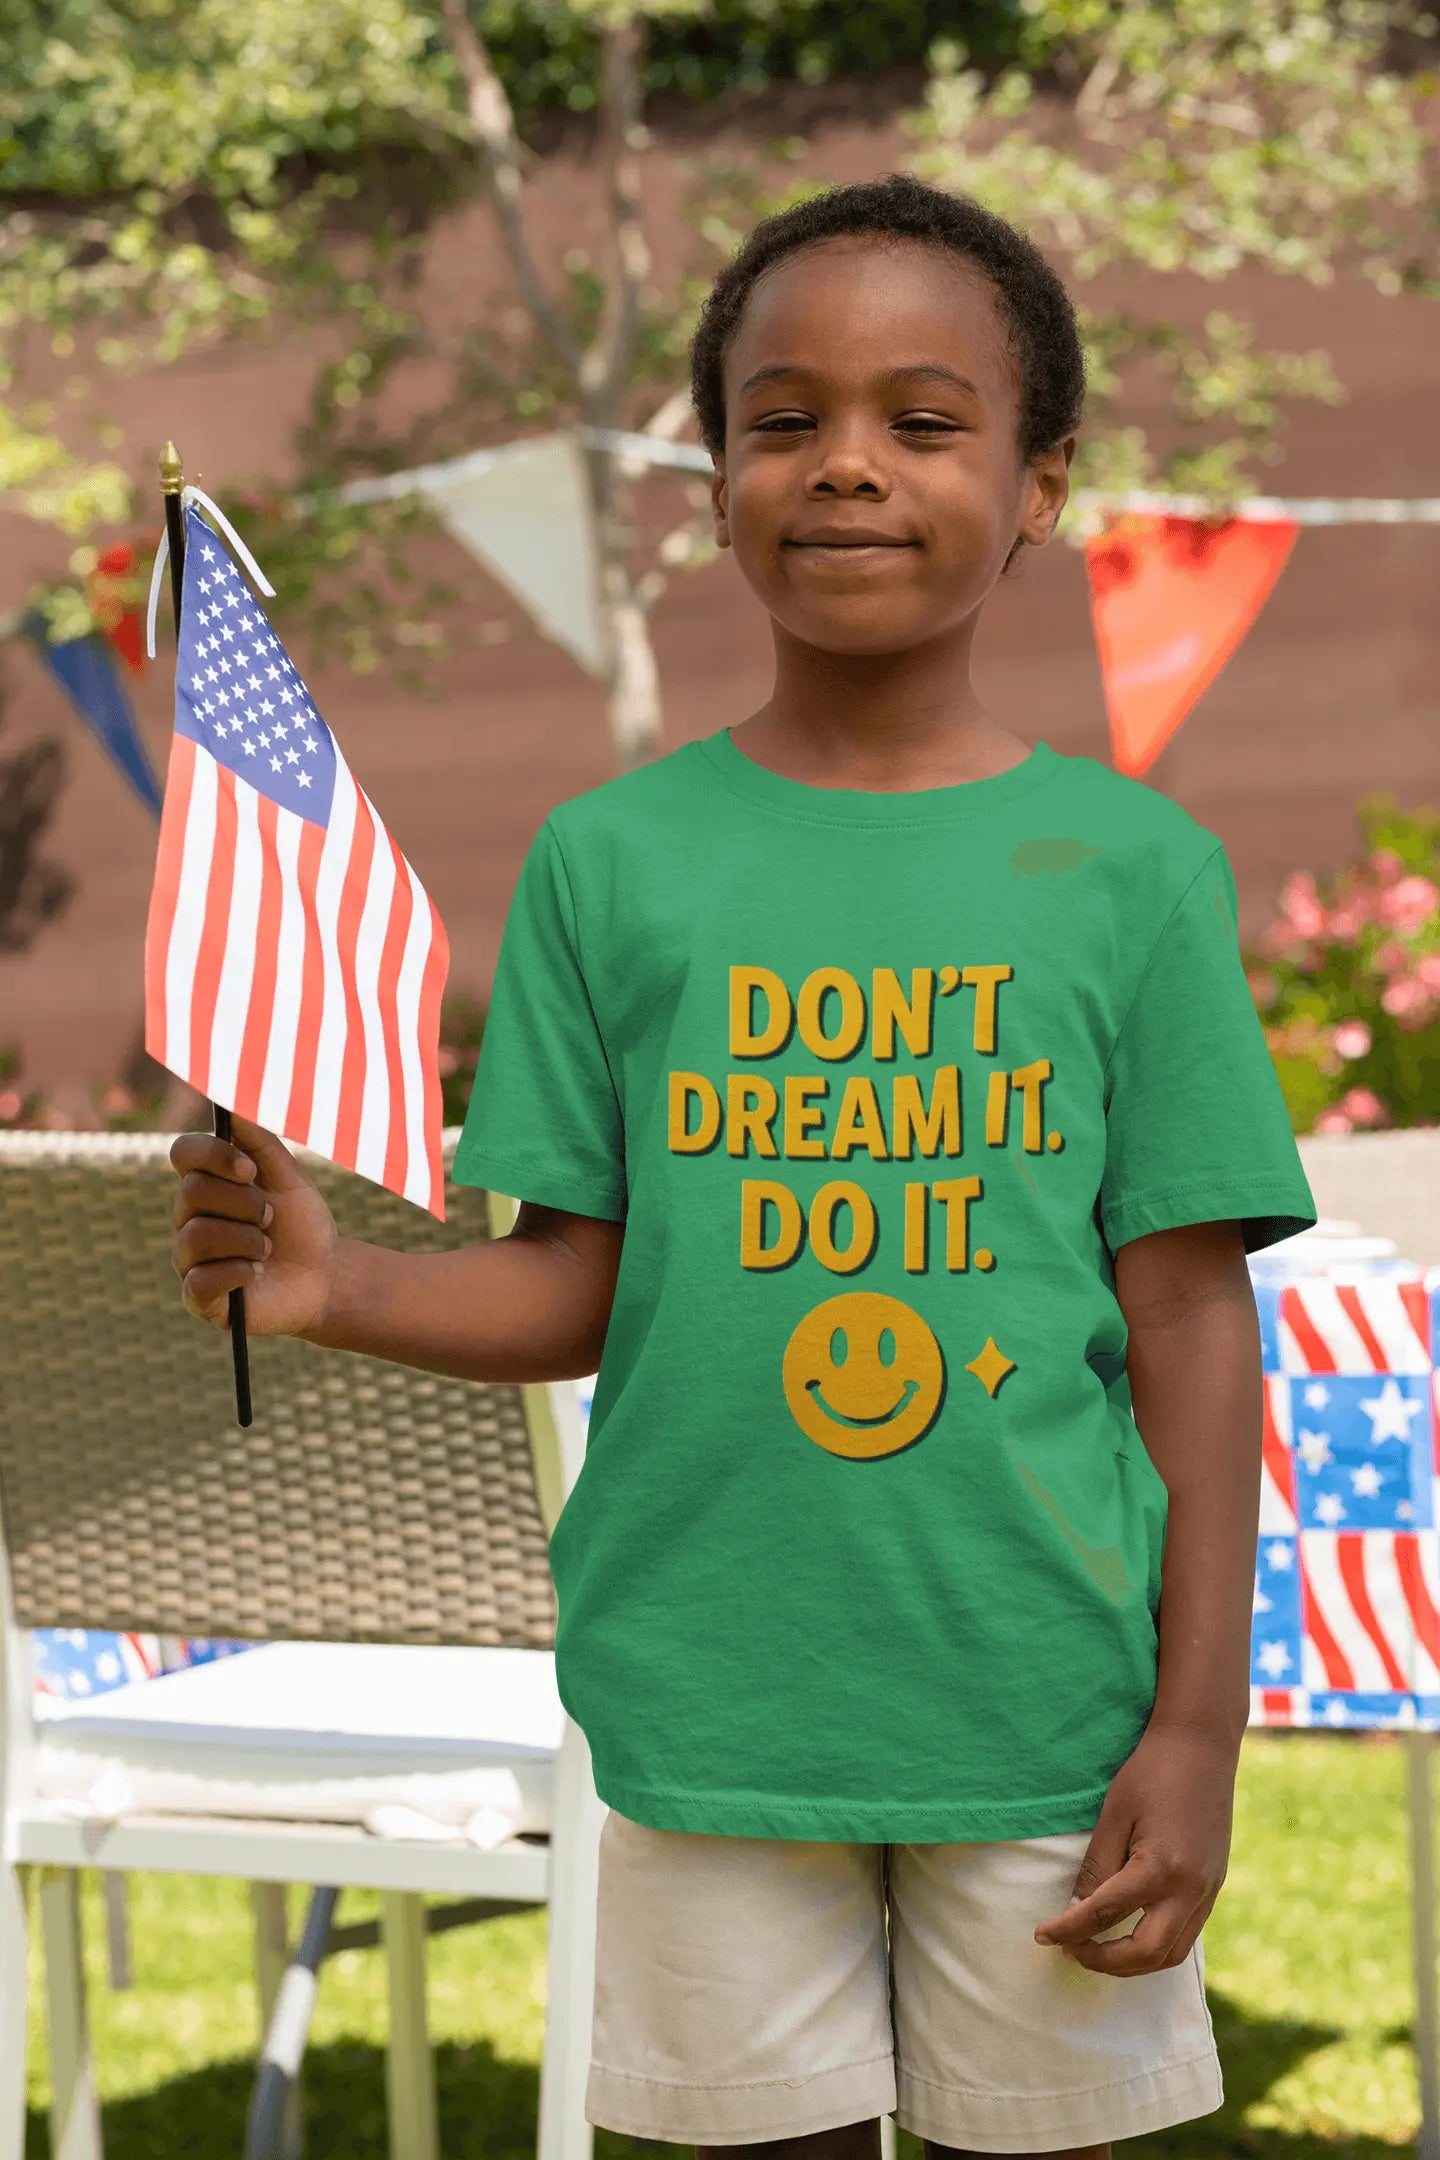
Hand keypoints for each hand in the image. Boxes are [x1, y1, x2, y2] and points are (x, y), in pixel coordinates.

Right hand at [171, 1114, 339, 1340]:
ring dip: (247, 1240)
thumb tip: (233, 1107)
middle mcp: (189, 1216)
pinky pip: (201, 1279)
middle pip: (192, 1192)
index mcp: (208, 1182)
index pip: (183, 1153)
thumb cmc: (301, 1224)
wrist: (324, 1277)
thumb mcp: (290, 1177)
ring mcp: (189, 1257)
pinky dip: (239, 1271)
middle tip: (271, 1216)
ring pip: (197, 1234)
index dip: (213, 1156)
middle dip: (244, 1203)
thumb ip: (261, 1142)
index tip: (250, 1169)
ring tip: (268, 1248)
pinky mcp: (197, 1296)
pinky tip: (256, 1273)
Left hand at [1032, 1724, 1236, 1975]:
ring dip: (1132, 1963)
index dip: (1068, 1929)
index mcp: (1160, 1868)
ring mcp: (1207, 1891)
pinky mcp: (1214, 1886)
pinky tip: (1131, 1933)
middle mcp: (1190, 1889)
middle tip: (1071, 1949)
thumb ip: (1098, 1866)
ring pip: (1171, 1954)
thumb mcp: (1115, 1814)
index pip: (1105, 1914)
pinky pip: (1186, 1934)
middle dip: (1104, 1961)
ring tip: (1097, 1949)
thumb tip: (1076, 1909)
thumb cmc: (1151, 1771)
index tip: (1042, 1935)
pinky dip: (1156, 1946)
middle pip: (1146, 1953)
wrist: (1202, 1745)